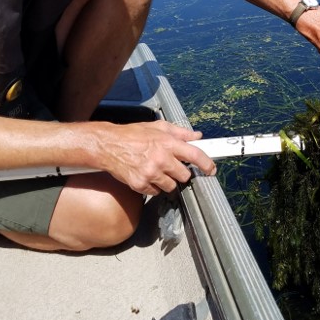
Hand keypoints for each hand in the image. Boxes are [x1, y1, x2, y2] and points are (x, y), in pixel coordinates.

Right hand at [93, 120, 216, 195]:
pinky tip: (146, 175)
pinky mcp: (140, 184)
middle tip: (171, 166)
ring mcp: (150, 173)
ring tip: (156, 169)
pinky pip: (156, 192)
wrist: (108, 145)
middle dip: (181, 173)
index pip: (195, 155)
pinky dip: (153, 186)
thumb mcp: (158, 127)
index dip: (207, 164)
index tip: (211, 169)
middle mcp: (161, 159)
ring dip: (167, 181)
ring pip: (171, 186)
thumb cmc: (133, 135)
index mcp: (167, 143)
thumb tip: (196, 137)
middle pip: (184, 175)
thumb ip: (180, 132)